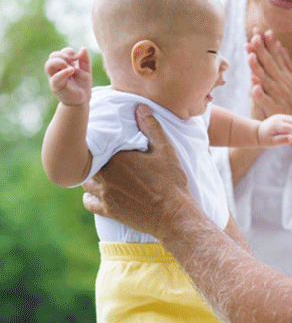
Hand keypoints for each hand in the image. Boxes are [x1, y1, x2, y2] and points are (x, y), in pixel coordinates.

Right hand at [45, 47, 91, 104]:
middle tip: (73, 62)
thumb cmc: (82, 85)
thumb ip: (84, 60)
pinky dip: (62, 73)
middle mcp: (57, 70)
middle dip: (63, 55)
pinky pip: (55, 78)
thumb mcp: (86, 71)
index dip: (68, 51)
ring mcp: (55, 78)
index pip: (60, 52)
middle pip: (52, 56)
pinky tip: (71, 71)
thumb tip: (83, 48)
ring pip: (48, 65)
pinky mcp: (56, 86)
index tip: (77, 57)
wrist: (82, 99)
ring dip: (60, 62)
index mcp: (63, 65)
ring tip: (71, 67)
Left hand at [82, 104, 194, 240]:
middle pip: (89, 163)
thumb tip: (140, 107)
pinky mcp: (108, 211)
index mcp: (118, 158)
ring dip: (91, 176)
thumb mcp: (166, 150)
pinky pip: (89, 202)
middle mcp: (106, 176)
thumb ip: (151, 127)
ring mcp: (105, 195)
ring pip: (86, 182)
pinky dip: (91, 197)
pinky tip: (101, 192)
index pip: (98, 144)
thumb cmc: (171, 180)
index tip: (106, 139)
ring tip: (102, 171)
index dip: (101, 141)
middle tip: (102, 154)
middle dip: (94, 158)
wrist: (173, 215)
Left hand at [246, 29, 291, 130]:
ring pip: (266, 80)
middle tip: (254, 37)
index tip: (261, 31)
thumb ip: (287, 63)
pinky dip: (259, 94)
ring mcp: (279, 96)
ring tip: (250, 56)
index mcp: (287, 75)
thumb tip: (281, 46)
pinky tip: (253, 86)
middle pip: (270, 64)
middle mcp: (283, 83)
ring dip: (258, 68)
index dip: (268, 43)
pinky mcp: (275, 109)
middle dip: (262, 50)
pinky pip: (265, 101)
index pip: (276, 56)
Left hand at [257, 114, 291, 146]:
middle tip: (287, 138)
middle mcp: (279, 118)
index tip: (286, 141)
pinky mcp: (282, 116)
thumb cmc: (265, 139)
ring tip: (287, 134)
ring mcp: (280, 116)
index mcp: (276, 124)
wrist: (258, 132)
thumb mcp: (272, 142)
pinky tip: (286, 131)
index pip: (291, 128)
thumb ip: (282, 140)